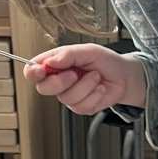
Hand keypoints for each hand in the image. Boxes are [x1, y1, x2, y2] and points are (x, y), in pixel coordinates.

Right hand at [24, 44, 147, 114]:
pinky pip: (80, 107)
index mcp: (55, 64)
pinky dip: (94, 96)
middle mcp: (59, 80)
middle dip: (60, 82)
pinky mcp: (81, 107)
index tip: (41, 70)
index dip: (32, 72)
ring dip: (85, 86)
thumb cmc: (105, 61)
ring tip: (96, 77)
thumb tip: (51, 62)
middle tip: (76, 73)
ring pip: (65, 98)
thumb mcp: (89, 50)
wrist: (125, 76)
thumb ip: (69, 54)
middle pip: (43, 88)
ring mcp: (69, 95)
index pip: (33, 70)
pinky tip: (100, 89)